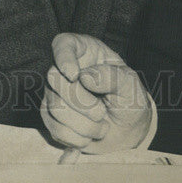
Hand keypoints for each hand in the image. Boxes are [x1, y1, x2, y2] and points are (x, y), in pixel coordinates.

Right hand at [41, 33, 152, 153]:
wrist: (126, 130)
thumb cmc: (128, 99)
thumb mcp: (130, 85)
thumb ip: (113, 76)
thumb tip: (86, 77)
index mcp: (85, 52)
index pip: (63, 44)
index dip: (64, 57)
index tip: (74, 74)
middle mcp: (64, 70)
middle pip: (55, 79)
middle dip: (81, 102)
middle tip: (101, 112)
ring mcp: (55, 94)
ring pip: (54, 107)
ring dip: (83, 125)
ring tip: (101, 126)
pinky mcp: (52, 117)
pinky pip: (55, 129)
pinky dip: (76, 138)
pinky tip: (90, 136)